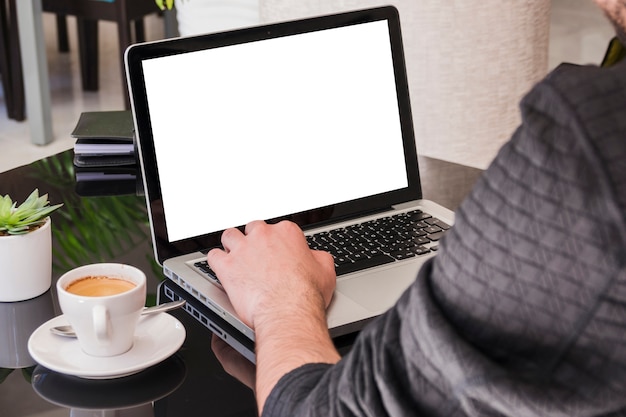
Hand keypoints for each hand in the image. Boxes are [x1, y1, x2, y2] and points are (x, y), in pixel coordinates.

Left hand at [207, 220, 340, 411]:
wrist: (288, 312)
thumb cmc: (305, 294)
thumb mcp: (325, 271)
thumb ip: (318, 257)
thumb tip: (315, 256)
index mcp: (287, 233)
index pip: (277, 229)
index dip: (275, 243)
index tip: (275, 253)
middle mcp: (263, 236)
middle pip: (252, 229)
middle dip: (252, 241)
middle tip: (255, 256)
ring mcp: (243, 249)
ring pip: (229, 236)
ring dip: (231, 246)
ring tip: (235, 258)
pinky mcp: (227, 266)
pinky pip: (213, 256)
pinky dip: (216, 262)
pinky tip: (221, 269)